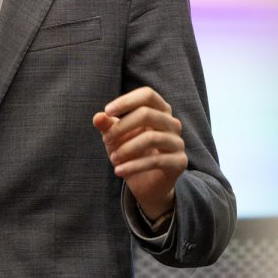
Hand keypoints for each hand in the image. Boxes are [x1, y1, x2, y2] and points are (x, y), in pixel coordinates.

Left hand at [93, 86, 187, 219]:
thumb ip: (106, 125)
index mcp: (158, 110)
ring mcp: (178, 142)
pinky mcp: (179, 162)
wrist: (144, 182)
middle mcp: (172, 123)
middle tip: (106, 140)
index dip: (127, 101)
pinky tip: (118, 171)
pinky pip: (156, 160)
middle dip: (121, 127)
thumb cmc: (129, 152)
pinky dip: (133, 166)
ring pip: (151, 137)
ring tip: (113, 158)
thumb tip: (98, 116)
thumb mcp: (114, 137)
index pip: (147, 95)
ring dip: (126, 148)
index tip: (107, 111)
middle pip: (147, 114)